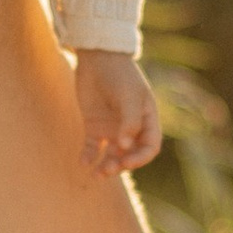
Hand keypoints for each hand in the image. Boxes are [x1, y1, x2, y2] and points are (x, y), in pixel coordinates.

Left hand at [72, 50, 163, 175]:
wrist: (97, 57)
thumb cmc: (119, 75)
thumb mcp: (128, 96)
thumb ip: (129, 121)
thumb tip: (125, 147)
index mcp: (146, 120)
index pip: (149, 147)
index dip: (140, 158)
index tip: (127, 162)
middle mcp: (130, 127)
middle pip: (130, 155)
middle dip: (120, 165)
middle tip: (107, 170)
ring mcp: (112, 128)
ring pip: (111, 155)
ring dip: (105, 166)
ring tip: (96, 174)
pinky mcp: (93, 126)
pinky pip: (92, 148)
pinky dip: (88, 157)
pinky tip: (83, 163)